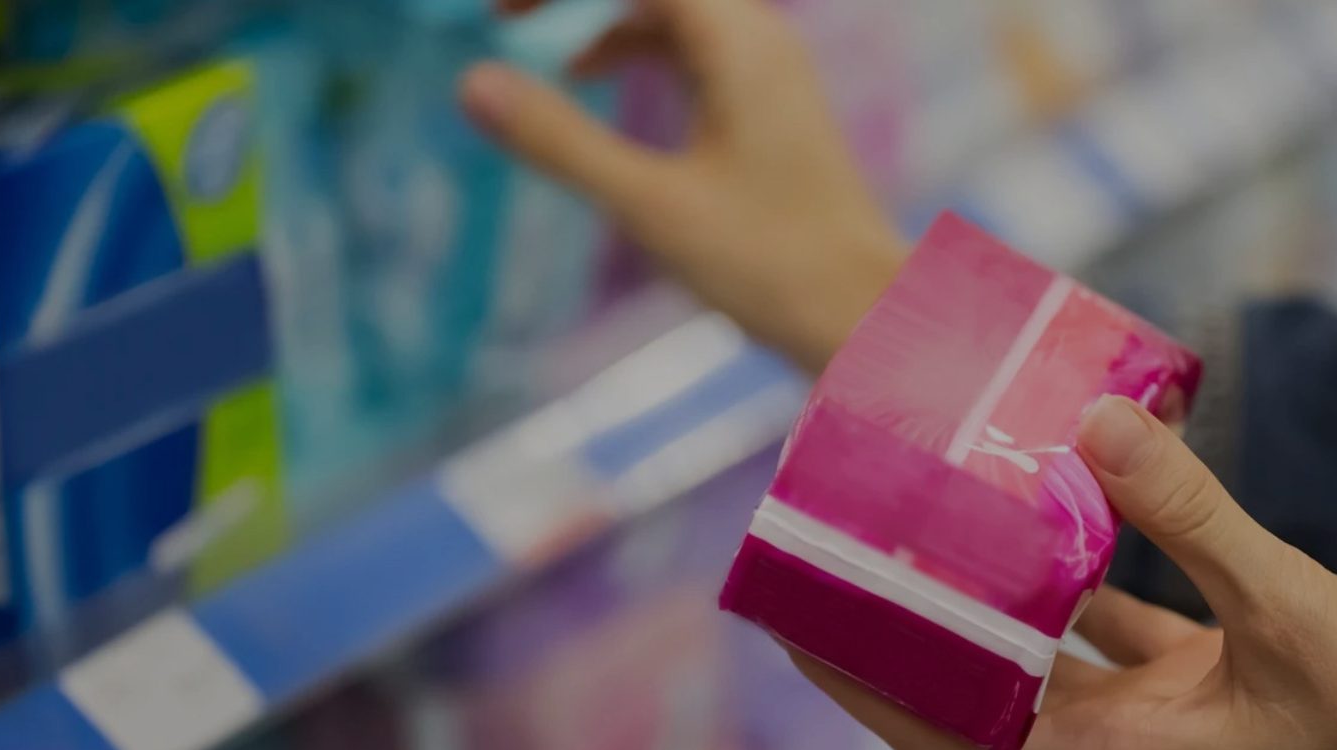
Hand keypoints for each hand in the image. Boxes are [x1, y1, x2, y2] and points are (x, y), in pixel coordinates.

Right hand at [460, 0, 903, 372]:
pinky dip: (632, 40)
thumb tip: (472, 82)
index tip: (494, 12)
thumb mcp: (648, 205)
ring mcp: (768, 65)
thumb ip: (560, 140)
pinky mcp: (767, 99)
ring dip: (599, 10)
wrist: (864, 315)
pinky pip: (688, 38)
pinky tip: (588, 75)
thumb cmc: (770, 265)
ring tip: (529, 40)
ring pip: (671, 6)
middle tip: (502, 16)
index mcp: (737, 41)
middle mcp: (760, 35)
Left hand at [796, 395, 1336, 749]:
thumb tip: (1090, 420)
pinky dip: (1097, 574)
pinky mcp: (1213, 690)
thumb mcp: (1290, 612)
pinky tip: (1080, 506)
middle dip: (918, 628)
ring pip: (1050, 654)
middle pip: (980, 690)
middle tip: (857, 554)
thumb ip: (1190, 515)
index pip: (950, 726)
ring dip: (1004, 593)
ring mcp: (1166, 723)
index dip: (867, 680)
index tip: (798, 623)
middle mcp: (1122, 746)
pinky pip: (1124, 629)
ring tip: (951, 518)